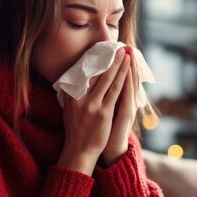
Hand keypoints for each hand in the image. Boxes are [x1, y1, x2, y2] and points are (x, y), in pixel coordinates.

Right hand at [57, 48, 130, 174]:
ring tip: (126, 53)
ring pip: (108, 80)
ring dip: (119, 65)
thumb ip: (72, 93)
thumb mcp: (69, 108)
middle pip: (98, 73)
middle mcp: (80, 98)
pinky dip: (122, 79)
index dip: (96, 59)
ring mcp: (92, 105)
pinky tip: (128, 70)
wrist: (80, 149)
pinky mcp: (104, 112)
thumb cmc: (76, 128)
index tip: (104, 49)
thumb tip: (74, 78)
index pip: (86, 72)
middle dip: (110, 58)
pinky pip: (116, 92)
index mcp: (71, 95)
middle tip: (119, 46)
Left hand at [101, 46, 138, 165]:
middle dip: (128, 62)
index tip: (121, 49)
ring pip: (131, 84)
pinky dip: (127, 84)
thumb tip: (90, 81)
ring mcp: (128, 107)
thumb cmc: (101, 131)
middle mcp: (127, 102)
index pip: (124, 77)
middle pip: (129, 77)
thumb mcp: (103, 110)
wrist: (108, 150)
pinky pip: (128, 95)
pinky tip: (126, 74)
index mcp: (121, 99)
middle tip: (127, 46)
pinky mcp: (126, 114)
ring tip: (129, 54)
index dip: (123, 64)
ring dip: (130, 69)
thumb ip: (101, 96)